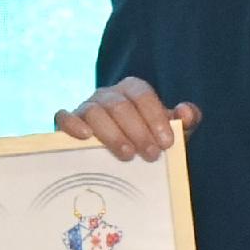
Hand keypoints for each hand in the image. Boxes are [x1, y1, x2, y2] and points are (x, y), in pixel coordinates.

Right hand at [53, 78, 197, 161]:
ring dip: (112, 134)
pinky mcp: (66, 123)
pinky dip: (72, 124)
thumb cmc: (146, 142)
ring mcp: (85, 107)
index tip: (167, 143)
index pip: (142, 94)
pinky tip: (86, 138)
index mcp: (131, 90)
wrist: (121, 160)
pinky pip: (63, 117)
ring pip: (94, 112)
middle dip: (138, 131)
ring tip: (127, 155)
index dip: (155, 117)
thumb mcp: (169, 134)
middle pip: (119, 105)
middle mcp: (107, 94)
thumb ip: (185, 122)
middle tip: (151, 156)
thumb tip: (186, 112)